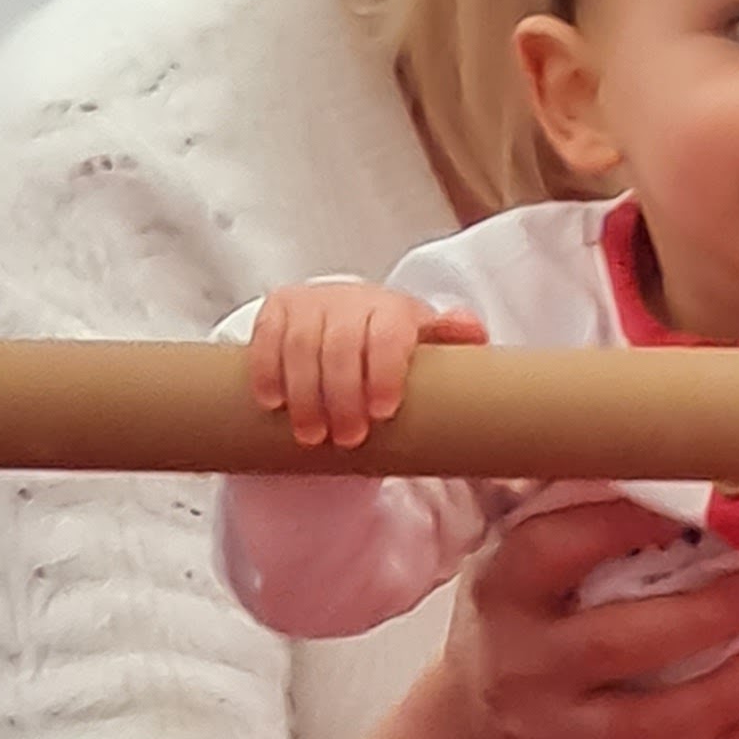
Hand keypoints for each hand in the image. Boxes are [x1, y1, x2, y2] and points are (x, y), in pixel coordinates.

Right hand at [249, 283, 486, 448]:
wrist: (348, 320)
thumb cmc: (393, 344)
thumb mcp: (426, 345)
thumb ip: (451, 339)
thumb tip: (474, 330)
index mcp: (393, 310)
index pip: (387, 335)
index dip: (384, 372)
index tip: (383, 412)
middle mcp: (350, 299)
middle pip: (340, 346)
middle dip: (342, 396)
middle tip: (348, 439)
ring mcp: (310, 302)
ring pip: (300, 346)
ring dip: (304, 394)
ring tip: (311, 436)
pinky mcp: (277, 309)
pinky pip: (265, 338)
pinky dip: (266, 371)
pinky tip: (272, 402)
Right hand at [444, 495, 738, 738]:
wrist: (486, 728)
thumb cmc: (531, 617)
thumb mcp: (526, 558)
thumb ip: (577, 508)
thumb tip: (666, 431)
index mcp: (506, 590)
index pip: (551, 551)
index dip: (617, 523)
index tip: (685, 502)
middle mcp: (529, 662)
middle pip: (616, 645)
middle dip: (705, 617)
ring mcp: (564, 731)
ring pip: (649, 727)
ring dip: (728, 693)